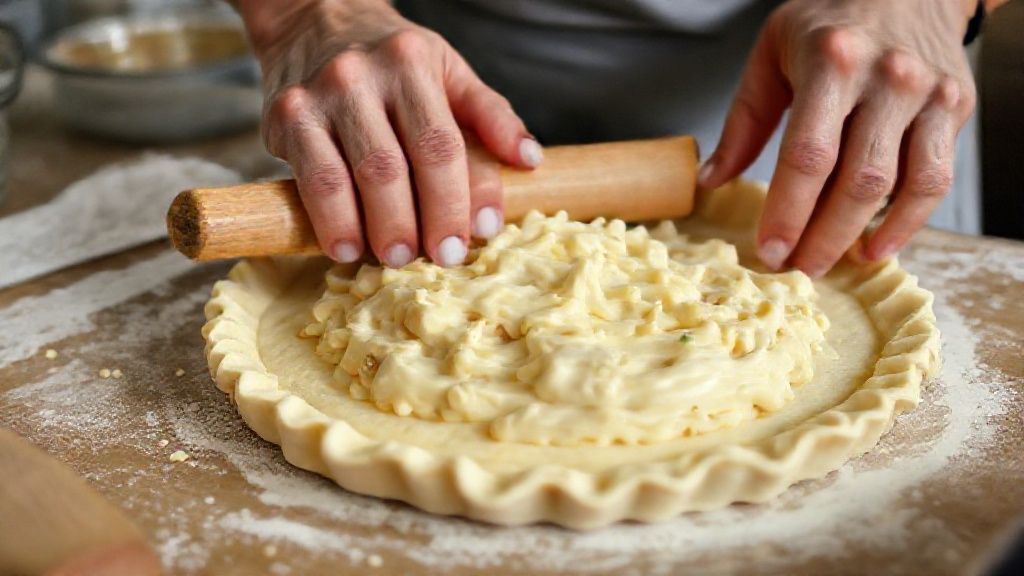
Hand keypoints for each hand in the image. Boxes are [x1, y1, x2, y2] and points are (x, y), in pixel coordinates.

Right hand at [239, 0, 541, 266]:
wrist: (314, 19)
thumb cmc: (392, 59)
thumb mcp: (448, 70)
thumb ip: (489, 114)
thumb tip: (530, 160)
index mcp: (411, 64)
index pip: (442, 143)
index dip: (464, 196)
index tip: (480, 234)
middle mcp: (361, 77)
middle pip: (395, 167)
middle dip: (422, 221)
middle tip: (439, 257)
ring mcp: (318, 98)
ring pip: (350, 179)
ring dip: (376, 228)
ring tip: (394, 258)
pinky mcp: (285, 118)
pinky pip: (311, 182)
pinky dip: (332, 221)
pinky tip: (347, 247)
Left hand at [700, 0, 976, 275]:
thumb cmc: (830, 21)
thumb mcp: (772, 51)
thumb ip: (744, 119)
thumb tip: (711, 180)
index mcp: (831, 61)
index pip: (808, 154)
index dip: (787, 211)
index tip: (768, 250)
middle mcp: (885, 78)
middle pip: (854, 180)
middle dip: (820, 235)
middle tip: (794, 269)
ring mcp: (925, 94)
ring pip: (896, 185)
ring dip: (858, 236)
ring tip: (826, 263)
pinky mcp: (953, 108)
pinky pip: (934, 179)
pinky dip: (908, 222)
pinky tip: (876, 246)